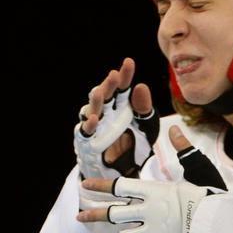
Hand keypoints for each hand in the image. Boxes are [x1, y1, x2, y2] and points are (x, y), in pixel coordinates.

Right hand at [74, 58, 157, 180]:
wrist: (125, 170)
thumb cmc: (134, 144)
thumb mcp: (146, 126)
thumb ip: (144, 108)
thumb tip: (142, 86)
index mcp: (120, 107)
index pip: (121, 88)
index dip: (124, 76)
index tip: (129, 62)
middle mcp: (106, 113)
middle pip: (106, 96)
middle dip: (109, 85)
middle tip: (115, 75)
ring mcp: (96, 126)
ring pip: (93, 110)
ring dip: (96, 102)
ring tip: (101, 92)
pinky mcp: (89, 142)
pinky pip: (87, 132)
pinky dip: (89, 126)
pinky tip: (94, 119)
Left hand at [77, 126, 221, 232]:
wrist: (218, 224)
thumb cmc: (209, 194)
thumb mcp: (198, 168)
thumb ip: (183, 150)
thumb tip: (174, 129)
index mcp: (154, 191)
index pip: (120, 186)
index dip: (100, 185)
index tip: (84, 185)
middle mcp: (147, 212)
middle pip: (113, 214)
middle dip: (94, 215)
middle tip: (79, 216)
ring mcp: (152, 232)